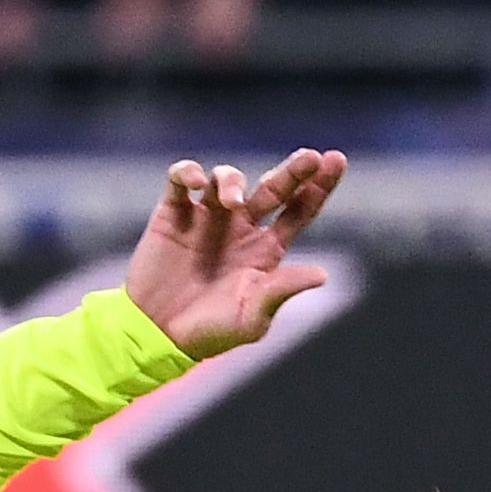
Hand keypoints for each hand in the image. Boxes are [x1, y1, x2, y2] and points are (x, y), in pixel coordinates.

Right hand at [123, 149, 340, 358]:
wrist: (155, 334)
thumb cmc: (209, 333)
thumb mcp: (251, 317)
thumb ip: (281, 291)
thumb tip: (322, 275)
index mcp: (265, 249)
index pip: (299, 210)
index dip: (318, 187)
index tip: (334, 160)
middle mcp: (240, 227)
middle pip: (274, 187)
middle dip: (294, 170)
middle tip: (309, 157)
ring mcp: (207, 217)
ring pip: (227, 178)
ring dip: (233, 180)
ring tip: (231, 200)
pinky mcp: (172, 214)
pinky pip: (181, 180)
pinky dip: (189, 173)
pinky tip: (198, 183)